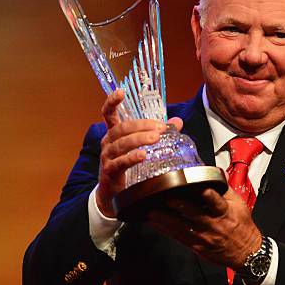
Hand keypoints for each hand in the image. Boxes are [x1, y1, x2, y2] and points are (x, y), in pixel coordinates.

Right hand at [97, 89, 182, 217]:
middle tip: (161, 128)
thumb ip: (158, 132)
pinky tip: (143, 155)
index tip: (120, 91)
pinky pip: (120, 162)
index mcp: (114, 133)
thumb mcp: (141, 146)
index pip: (109, 114)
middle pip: (122, 128)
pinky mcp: (109, 171)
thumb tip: (178, 121)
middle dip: (142, 125)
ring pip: (122, 143)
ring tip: (155, 138)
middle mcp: (107, 142)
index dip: (112, 101)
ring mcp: (107, 156)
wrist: (113, 193)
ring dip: (139, 139)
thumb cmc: (127, 166)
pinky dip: (132, 157)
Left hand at [146, 188, 261, 269]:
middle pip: (194, 214)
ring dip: (166, 219)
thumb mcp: (239, 205)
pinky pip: (178, 237)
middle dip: (179, 205)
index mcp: (224, 212)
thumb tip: (219, 174)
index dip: (209, 196)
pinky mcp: (196, 245)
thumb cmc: (242, 226)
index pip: (217, 203)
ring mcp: (203, 236)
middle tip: (166, 197)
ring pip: (182, 226)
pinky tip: (155, 224)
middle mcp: (212, 224)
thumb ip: (226, 189)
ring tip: (152, 212)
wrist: (245, 252)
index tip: (201, 189)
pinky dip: (165, 230)